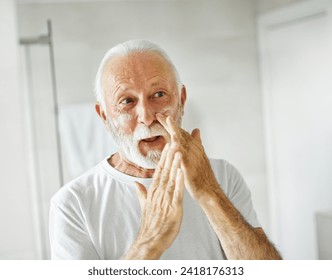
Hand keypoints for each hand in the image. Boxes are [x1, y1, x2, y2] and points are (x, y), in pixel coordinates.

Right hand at [130, 143, 184, 258]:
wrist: (150, 241)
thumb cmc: (150, 223)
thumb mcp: (144, 205)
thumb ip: (141, 193)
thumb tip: (135, 183)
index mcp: (154, 191)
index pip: (159, 170)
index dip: (164, 157)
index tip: (167, 144)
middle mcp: (159, 192)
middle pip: (165, 170)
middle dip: (170, 155)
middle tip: (173, 140)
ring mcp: (165, 199)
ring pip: (171, 178)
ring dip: (175, 164)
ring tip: (179, 150)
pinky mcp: (173, 208)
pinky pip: (177, 192)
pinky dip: (179, 181)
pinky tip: (182, 170)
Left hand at [156, 114, 219, 202]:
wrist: (209, 190)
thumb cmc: (202, 174)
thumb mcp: (199, 156)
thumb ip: (197, 142)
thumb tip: (196, 130)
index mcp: (193, 147)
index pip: (181, 133)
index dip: (171, 125)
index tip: (162, 116)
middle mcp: (194, 149)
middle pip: (180, 133)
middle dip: (170, 124)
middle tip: (159, 115)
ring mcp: (192, 157)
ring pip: (182, 141)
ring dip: (175, 130)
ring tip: (168, 119)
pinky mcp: (189, 166)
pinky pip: (182, 155)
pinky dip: (178, 147)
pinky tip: (173, 140)